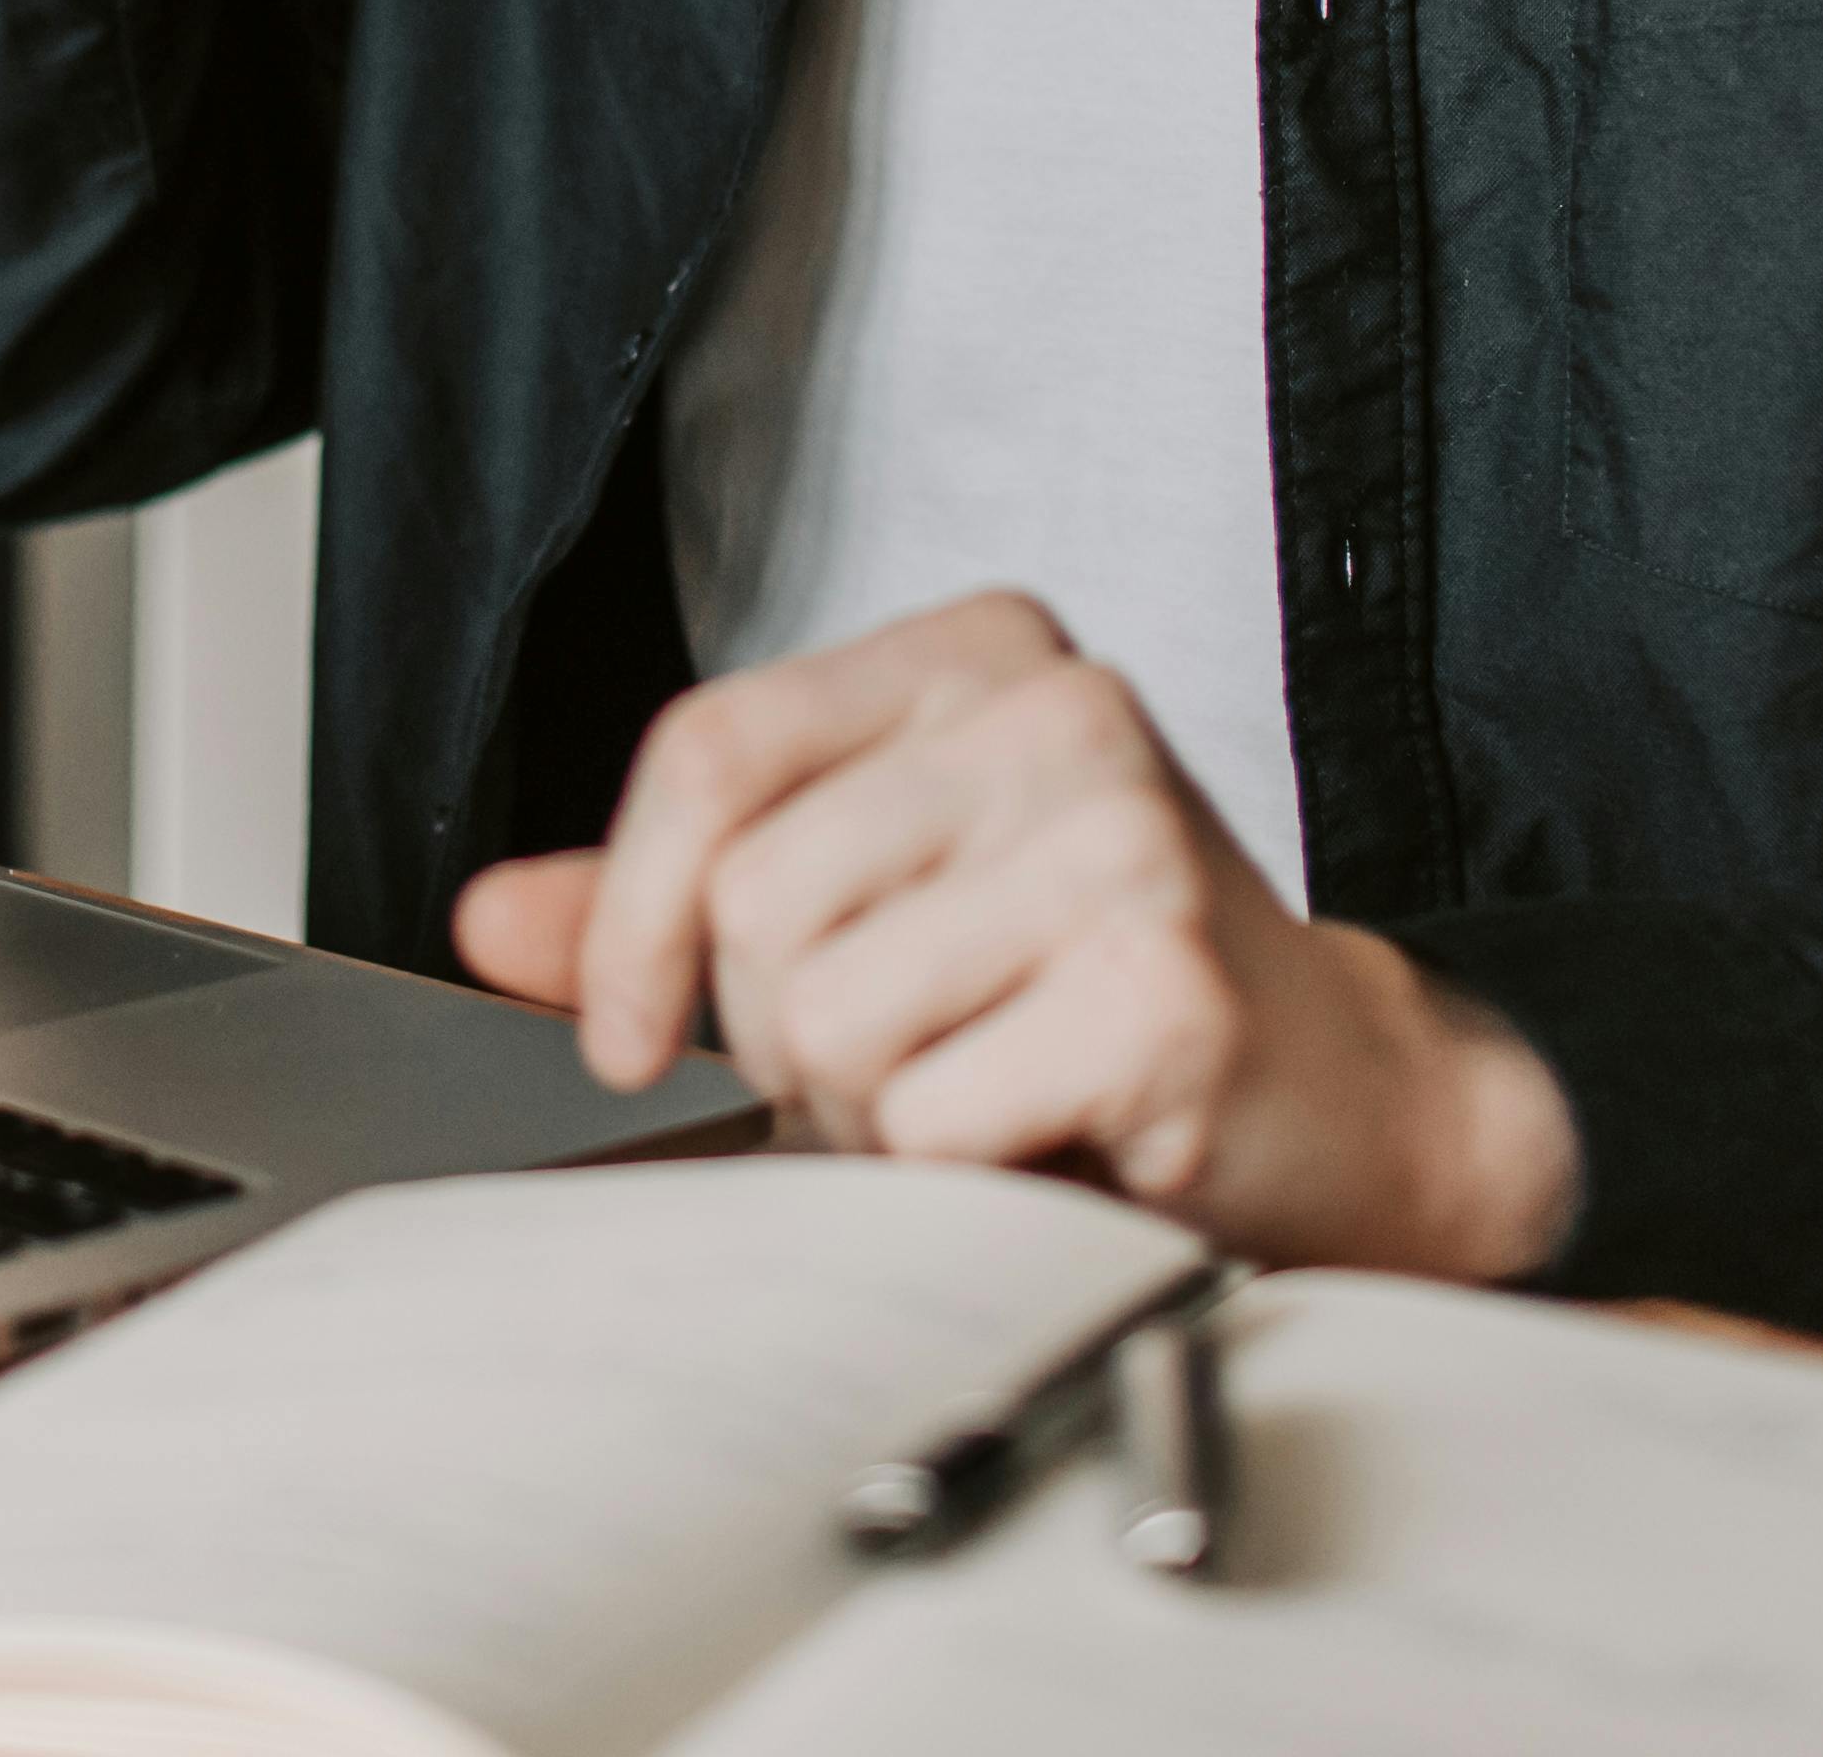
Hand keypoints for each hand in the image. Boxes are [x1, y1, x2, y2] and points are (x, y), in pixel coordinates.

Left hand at [449, 593, 1580, 1284]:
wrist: (1335, 1104)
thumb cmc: (1088, 999)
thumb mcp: (879, 908)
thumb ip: (681, 900)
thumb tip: (487, 919)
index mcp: (977, 651)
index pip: (711, 751)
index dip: (630, 916)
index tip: (631, 1038)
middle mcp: (1055, 706)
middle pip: (754, 903)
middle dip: (792, 1040)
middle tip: (914, 1064)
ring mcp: (1120, 832)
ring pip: (828, 1019)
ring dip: (880, 1116)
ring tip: (990, 1092)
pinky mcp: (1161, 980)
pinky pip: (929, 1117)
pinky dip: (964, 1172)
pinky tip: (1054, 1137)